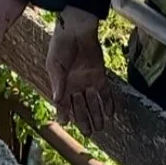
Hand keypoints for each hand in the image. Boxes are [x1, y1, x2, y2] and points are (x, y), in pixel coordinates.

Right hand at [47, 9, 114, 136]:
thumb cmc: (61, 46)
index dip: (64, 114)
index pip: (63, 104)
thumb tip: (57, 99)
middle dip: (84, 120)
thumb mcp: (55, 64)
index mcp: (61, 85)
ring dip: (96, 114)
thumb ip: (57, 82)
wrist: (76, 30)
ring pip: (93, 103)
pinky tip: (110, 113)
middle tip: (88, 134)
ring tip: (100, 128)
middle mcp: (75, 86)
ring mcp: (88, 82)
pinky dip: (107, 102)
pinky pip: (105, 92)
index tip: (66, 123)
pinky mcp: (99, 76)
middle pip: (80, 107)